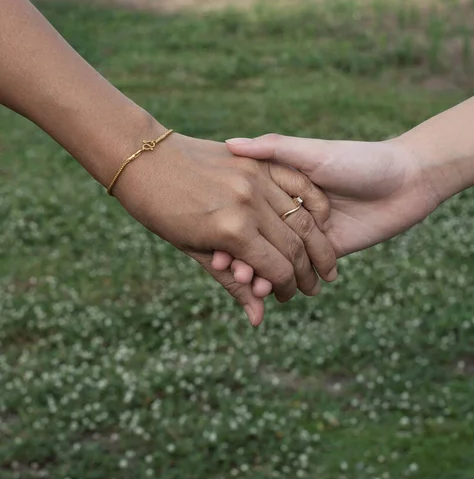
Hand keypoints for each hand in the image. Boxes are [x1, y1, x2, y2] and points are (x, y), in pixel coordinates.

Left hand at [112, 133, 337, 325]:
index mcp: (232, 231)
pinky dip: (313, 203)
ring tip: (325, 262)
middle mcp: (250, 204)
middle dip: (308, 272)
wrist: (143, 158)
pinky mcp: (258, 161)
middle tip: (314, 287)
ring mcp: (257, 178)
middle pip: (296, 246)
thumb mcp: (193, 250)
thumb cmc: (160, 211)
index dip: (287, 288)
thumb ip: (232, 282)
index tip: (287, 296)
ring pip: (303, 217)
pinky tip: (321, 222)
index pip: (277, 268)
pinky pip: (298, 182)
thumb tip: (258, 319)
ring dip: (318, 244)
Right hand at [217, 134, 441, 286]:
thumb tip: (230, 143)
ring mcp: (309, 233)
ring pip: (277, 255)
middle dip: (241, 254)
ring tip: (246, 284)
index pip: (247, 208)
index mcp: (284, 184)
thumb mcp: (314, 153)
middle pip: (258, 235)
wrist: (409, 181)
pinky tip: (269, 289)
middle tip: (225, 270)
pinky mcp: (329, 252)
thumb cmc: (360, 159)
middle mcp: (292, 209)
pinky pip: (303, 269)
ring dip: (259, 271)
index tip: (211, 241)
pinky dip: (285, 280)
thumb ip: (274, 149)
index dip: (228, 224)